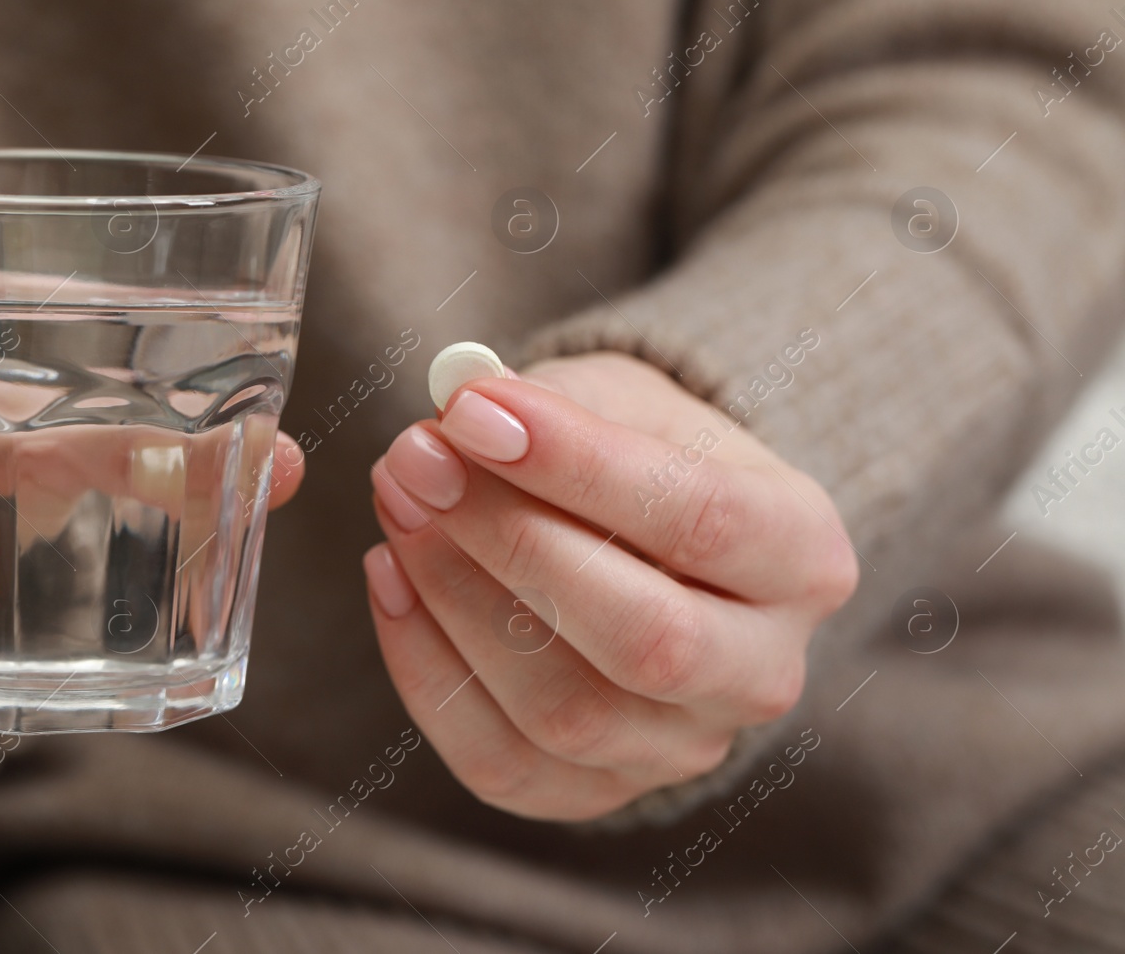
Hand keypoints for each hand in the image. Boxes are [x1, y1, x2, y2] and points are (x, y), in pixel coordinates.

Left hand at [363, 352, 856, 820]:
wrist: (649, 535)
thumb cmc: (639, 454)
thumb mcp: (622, 400)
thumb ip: (552, 406)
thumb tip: (456, 424)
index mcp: (803, 554)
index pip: (700, 519)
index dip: (575, 465)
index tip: (470, 410)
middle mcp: (763, 670)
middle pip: (646, 639)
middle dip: (509, 542)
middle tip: (415, 460)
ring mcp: (685, 748)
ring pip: (566, 712)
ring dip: (453, 599)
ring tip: (399, 502)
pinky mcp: (598, 791)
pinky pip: (501, 762)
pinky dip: (425, 669)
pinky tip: (389, 576)